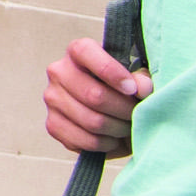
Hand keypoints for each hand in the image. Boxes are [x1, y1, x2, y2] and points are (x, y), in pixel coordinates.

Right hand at [45, 37, 148, 154]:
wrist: (106, 110)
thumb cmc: (121, 88)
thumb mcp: (135, 76)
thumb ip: (141, 77)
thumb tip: (142, 88)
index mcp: (77, 51)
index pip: (85, 52)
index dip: (112, 72)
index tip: (132, 89)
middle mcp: (58, 72)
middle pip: (95, 95)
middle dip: (124, 109)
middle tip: (137, 114)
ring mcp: (52, 99)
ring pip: (92, 121)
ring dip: (118, 128)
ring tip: (127, 126)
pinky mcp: (53, 125)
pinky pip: (85, 140)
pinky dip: (106, 143)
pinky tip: (113, 137)